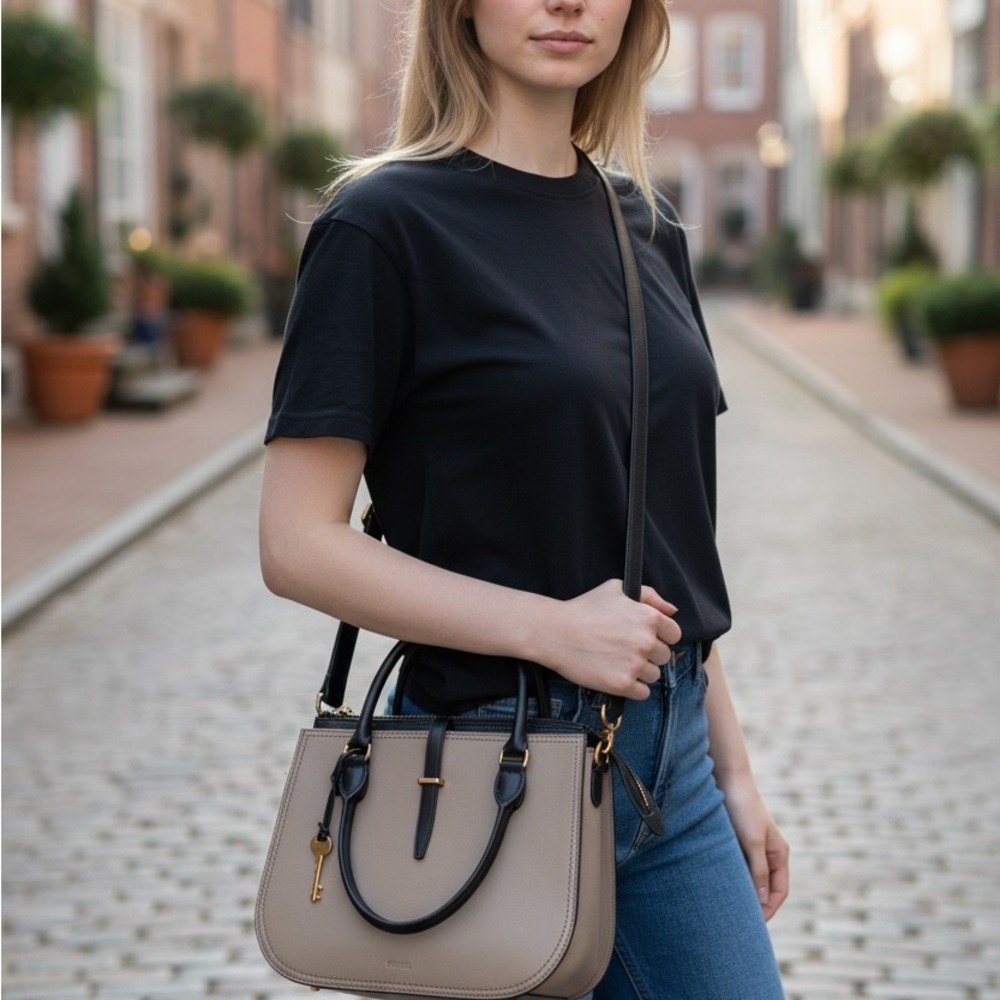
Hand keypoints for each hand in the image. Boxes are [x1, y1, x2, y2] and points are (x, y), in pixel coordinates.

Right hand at [541, 579, 681, 699]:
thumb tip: (673, 611)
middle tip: (626, 649)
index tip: (644, 638)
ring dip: (640, 672)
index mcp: (649, 617)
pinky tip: (616, 675)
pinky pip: (643, 693)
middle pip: (664, 657)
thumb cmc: (584, 608)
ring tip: (618, 662)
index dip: (660, 636)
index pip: (674, 634)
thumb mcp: (616, 589)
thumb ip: (650, 596)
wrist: (555, 633)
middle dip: (649, 654)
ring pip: (654, 676)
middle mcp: (646, 641)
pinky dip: (632, 688)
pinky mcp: (622, 684)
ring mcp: (635, 664)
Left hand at [720, 777, 789, 920]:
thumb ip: (758, 870)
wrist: (727, 777)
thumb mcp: (752, 841)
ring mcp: (753, 845)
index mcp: (779, 852)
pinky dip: (734, 877)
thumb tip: (762, 900)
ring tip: (729, 906)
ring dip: (744, 890)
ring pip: (751, 876)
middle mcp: (769, 850)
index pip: (780, 891)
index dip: (769, 909)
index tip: (755, 925)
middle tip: (741, 922)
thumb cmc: (742, 807)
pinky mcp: (738, 839)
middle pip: (766, 886)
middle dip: (757, 904)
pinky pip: (739, 865)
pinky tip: (720, 884)